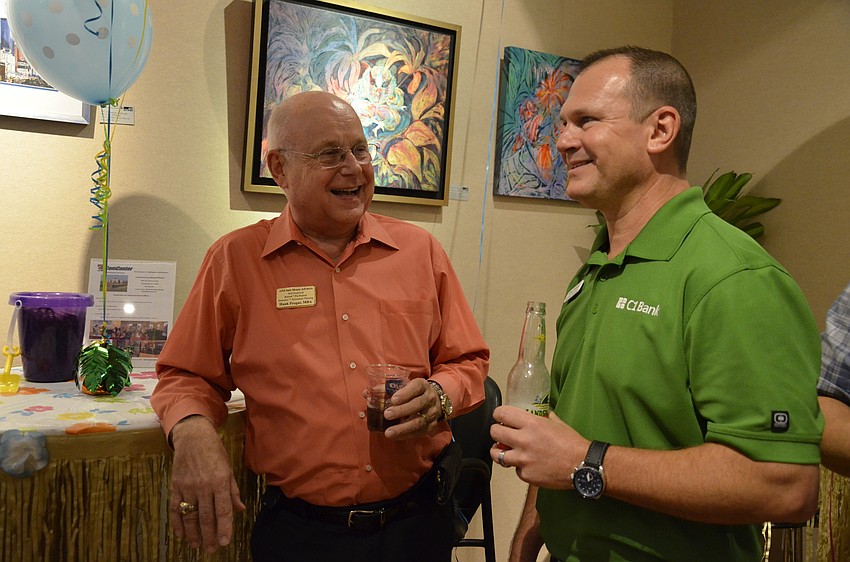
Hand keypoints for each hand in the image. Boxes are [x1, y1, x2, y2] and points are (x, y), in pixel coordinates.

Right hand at [169, 415, 245, 552]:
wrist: (193, 437)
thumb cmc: (214, 452)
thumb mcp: (228, 468)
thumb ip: (233, 491)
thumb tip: (241, 509)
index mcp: (220, 481)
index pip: (223, 509)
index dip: (224, 527)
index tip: (225, 542)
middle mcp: (203, 486)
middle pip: (205, 516)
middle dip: (209, 535)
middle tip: (211, 549)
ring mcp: (187, 486)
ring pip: (189, 515)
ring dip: (193, 533)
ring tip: (197, 545)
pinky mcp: (175, 485)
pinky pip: (174, 508)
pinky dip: (176, 522)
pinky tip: (180, 534)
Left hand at [383, 378, 441, 439]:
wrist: (434, 402)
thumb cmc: (413, 393)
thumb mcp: (404, 387)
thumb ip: (387, 389)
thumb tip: (366, 394)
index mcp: (422, 386)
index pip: (416, 387)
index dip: (405, 393)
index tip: (393, 399)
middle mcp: (429, 398)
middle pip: (418, 404)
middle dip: (402, 410)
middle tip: (387, 415)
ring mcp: (432, 413)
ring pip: (419, 421)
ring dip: (403, 428)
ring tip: (389, 432)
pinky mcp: (432, 426)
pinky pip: (419, 432)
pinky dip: (406, 435)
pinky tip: (395, 436)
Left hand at [489, 406, 588, 488]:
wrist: (583, 466)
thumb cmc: (572, 444)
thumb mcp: (557, 423)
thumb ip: (544, 417)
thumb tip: (539, 413)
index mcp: (532, 424)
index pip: (502, 413)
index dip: (498, 414)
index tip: (499, 417)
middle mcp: (524, 440)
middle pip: (495, 432)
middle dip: (496, 431)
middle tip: (501, 434)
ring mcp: (523, 459)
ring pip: (497, 454)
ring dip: (499, 451)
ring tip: (504, 450)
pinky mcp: (526, 475)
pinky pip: (515, 469)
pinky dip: (519, 467)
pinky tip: (527, 464)